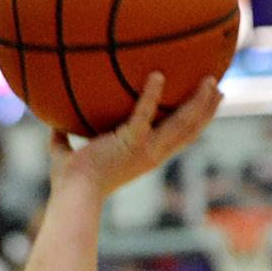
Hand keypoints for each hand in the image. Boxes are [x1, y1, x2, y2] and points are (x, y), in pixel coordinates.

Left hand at [49, 73, 221, 198]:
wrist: (73, 195)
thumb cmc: (70, 183)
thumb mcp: (66, 157)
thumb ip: (62, 140)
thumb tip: (52, 125)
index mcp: (143, 158)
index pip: (176, 140)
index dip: (193, 124)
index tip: (204, 108)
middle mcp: (151, 154)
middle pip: (189, 130)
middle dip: (206, 109)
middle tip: (219, 89)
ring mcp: (144, 149)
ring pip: (182, 123)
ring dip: (198, 101)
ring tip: (210, 80)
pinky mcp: (130, 142)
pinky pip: (143, 114)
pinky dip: (150, 95)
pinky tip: (156, 75)